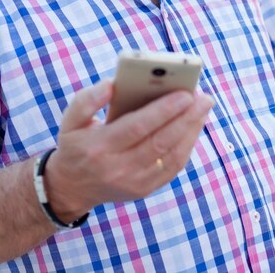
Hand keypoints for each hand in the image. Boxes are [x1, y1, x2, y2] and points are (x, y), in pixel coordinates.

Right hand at [44, 80, 213, 221]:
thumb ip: (87, 99)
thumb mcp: (70, 119)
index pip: (137, 127)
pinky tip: (193, 126)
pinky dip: (186, 146)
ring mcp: (133, 183)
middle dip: (185, 118)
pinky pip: (172, 168)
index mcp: (98, 146)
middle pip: (159, 142)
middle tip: (203, 97)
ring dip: (191, 130)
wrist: (72, 187)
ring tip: (203, 107)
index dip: (163, 110)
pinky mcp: (144, 189)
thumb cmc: (76, 143)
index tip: (185, 92)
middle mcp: (117, 168)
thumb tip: (112, 84)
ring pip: (171, 156)